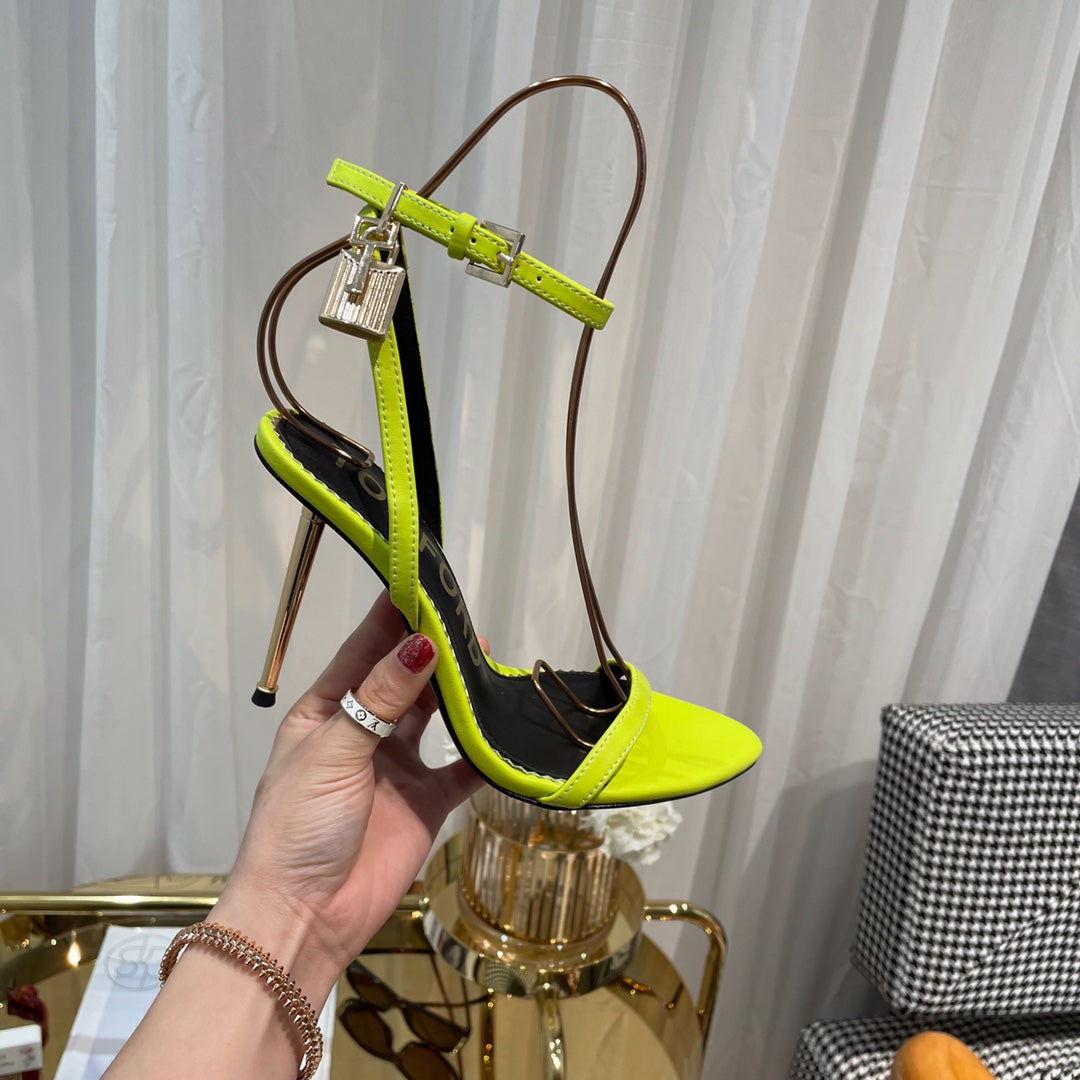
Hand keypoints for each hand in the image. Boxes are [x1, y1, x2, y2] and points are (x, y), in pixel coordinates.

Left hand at [212, 591, 481, 1000]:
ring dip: (459, 691)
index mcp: (326, 712)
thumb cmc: (297, 826)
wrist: (304, 916)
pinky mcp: (426, 802)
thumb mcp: (332, 751)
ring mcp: (396, 767)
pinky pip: (462, 768)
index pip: (363, 650)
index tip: (423, 580)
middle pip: (404, 678)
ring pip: (436, 715)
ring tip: (491, 660)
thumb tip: (421, 643)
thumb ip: (380, 698)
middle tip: (469, 618)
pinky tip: (505, 725)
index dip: (391, 616)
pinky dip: (483, 749)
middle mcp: (363, 732)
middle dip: (433, 648)